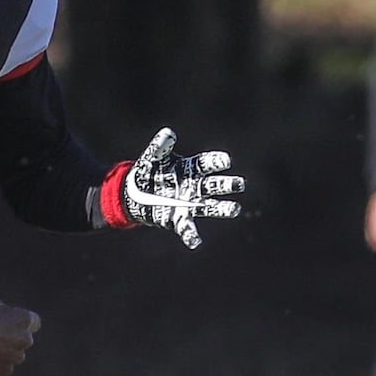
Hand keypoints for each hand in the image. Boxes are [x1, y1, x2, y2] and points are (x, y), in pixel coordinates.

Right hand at [0, 299, 40, 375]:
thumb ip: (5, 315)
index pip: (34, 322)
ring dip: (7, 352)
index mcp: (25, 319)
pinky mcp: (2, 369)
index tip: (12, 322)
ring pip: (16, 355)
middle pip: (24, 340)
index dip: (21, 322)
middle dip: (14, 338)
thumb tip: (5, 320)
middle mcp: (25, 339)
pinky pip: (5, 367)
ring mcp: (14, 356)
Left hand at [118, 128, 245, 249]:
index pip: (207, 164)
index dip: (217, 162)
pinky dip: (191, 235)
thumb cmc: (149, 171)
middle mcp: (194, 186)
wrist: (135, 192)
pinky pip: (187, 228)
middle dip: (228, 185)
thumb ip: (159, 147)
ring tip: (235, 209)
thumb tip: (168, 133)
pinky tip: (195, 242)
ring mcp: (189, 203)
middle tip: (240, 184)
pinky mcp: (178, 218)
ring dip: (223, 208)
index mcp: (190, 168)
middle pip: (215, 185)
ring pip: (210, 207)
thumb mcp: (152, 157)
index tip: (226, 161)